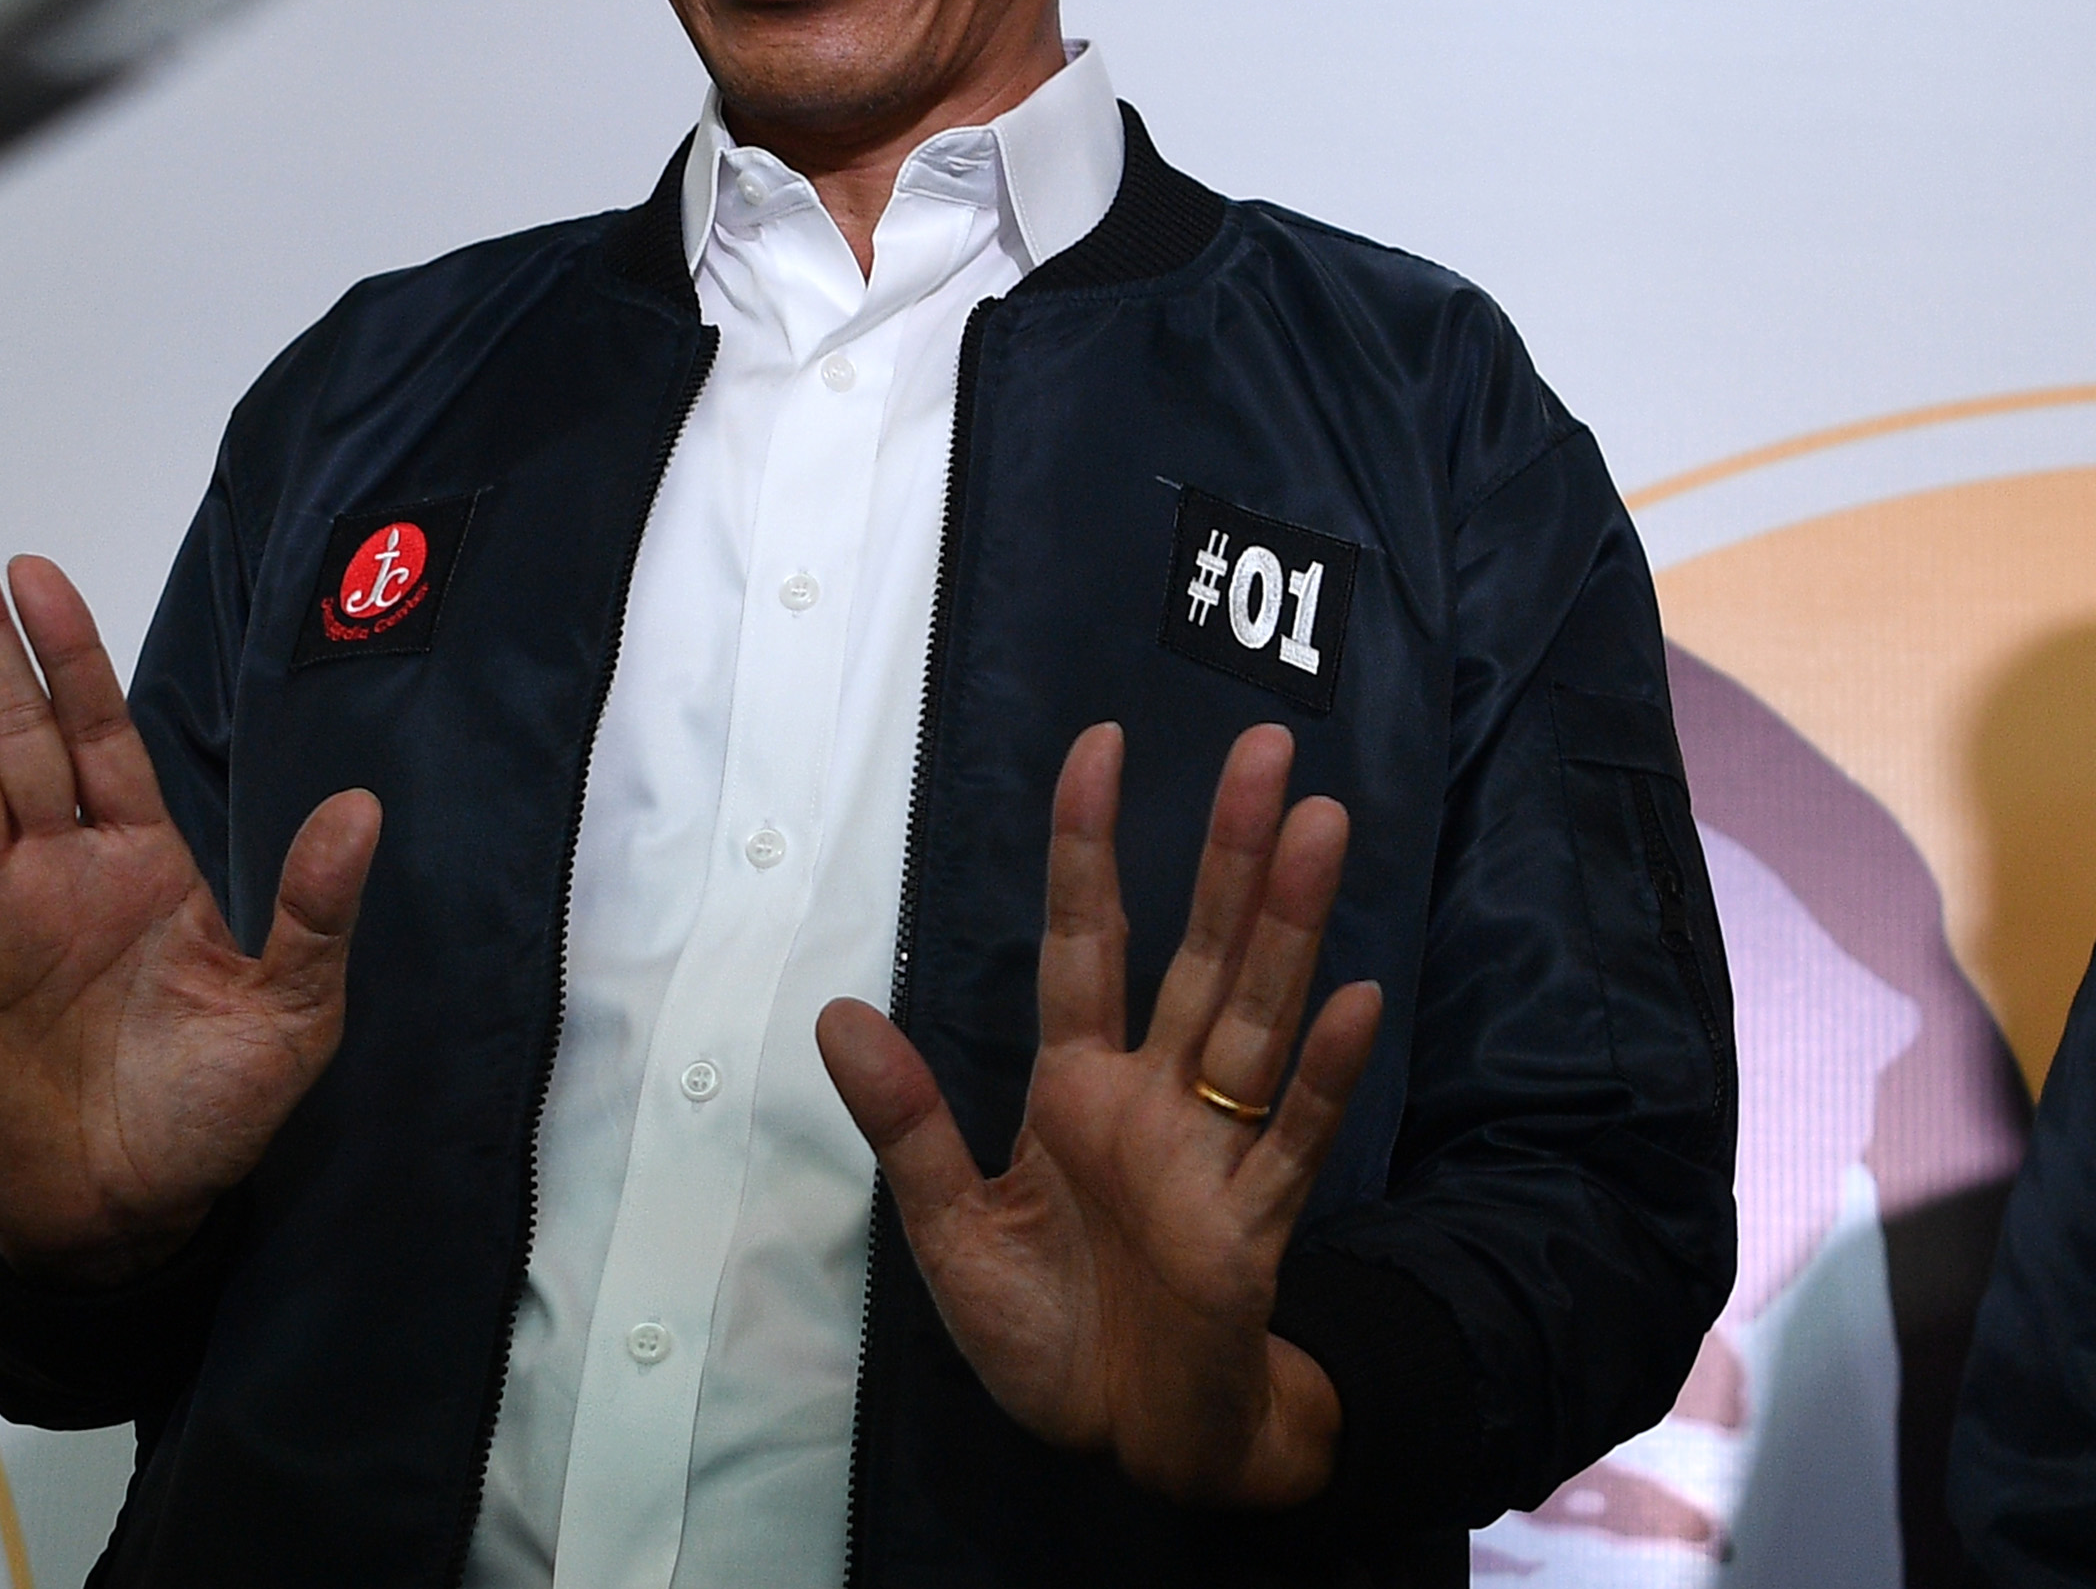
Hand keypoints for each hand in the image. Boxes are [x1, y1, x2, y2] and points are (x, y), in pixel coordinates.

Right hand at [0, 527, 377, 1287]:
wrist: (122, 1221)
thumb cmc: (208, 1119)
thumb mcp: (289, 1016)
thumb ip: (312, 911)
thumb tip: (363, 809)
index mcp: (141, 860)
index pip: (100, 728)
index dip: (68, 651)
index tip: (37, 572)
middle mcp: (56, 865)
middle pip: (12, 728)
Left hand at [814, 722, 1381, 1507]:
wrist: (1124, 1441)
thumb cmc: (1044, 1331)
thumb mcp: (949, 1228)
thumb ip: (907, 1124)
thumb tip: (836, 1014)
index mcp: (1077, 1087)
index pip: (1086, 942)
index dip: (1089, 847)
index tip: (1103, 745)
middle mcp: (1155, 1101)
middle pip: (1199, 955)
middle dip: (1229, 853)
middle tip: (1266, 749)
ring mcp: (1214, 1157)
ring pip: (1257, 1020)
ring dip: (1287, 928)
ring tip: (1320, 825)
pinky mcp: (1253, 1232)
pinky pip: (1294, 1141)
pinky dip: (1320, 1075)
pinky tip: (1351, 998)